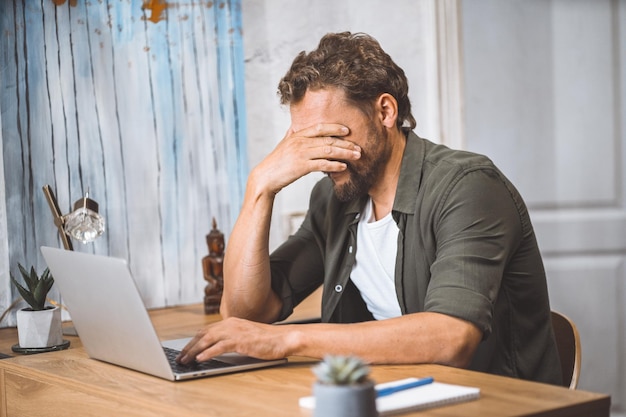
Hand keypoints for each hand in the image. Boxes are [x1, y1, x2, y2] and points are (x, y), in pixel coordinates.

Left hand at [176, 317, 290, 363]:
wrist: (283, 338)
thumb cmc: (268, 339)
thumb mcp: (246, 335)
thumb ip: (233, 338)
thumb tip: (219, 347)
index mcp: (232, 322)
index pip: (207, 330)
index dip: (194, 340)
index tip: (186, 349)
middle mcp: (231, 324)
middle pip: (203, 334)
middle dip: (189, 346)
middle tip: (180, 356)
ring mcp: (235, 332)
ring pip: (207, 340)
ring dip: (194, 351)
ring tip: (185, 359)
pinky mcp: (240, 341)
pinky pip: (219, 347)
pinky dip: (207, 353)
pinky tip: (200, 359)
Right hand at [252, 123, 360, 195]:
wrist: (265, 177)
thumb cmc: (275, 162)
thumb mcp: (283, 144)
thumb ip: (291, 134)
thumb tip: (294, 125)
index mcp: (297, 136)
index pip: (319, 128)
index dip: (334, 128)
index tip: (347, 130)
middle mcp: (300, 142)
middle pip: (328, 140)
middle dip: (345, 143)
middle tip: (358, 147)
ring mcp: (301, 154)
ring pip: (328, 150)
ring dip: (344, 153)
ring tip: (356, 156)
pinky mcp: (301, 167)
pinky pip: (322, 164)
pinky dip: (334, 165)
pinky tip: (343, 167)